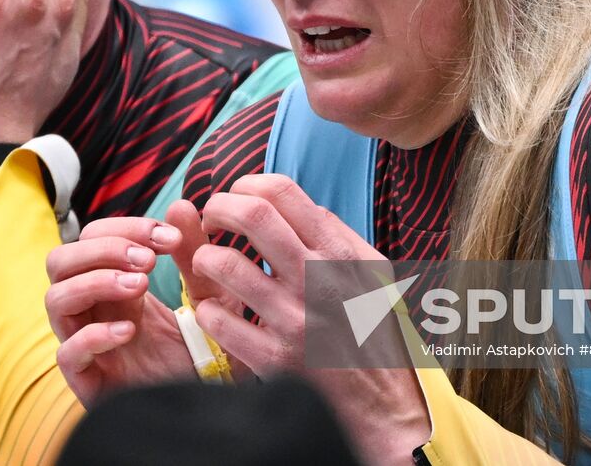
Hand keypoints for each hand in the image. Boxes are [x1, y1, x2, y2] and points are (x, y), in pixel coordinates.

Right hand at [44, 202, 224, 404]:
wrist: (211, 406)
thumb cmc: (205, 348)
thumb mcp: (210, 292)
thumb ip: (194, 251)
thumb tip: (182, 203)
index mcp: (113, 282)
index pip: (94, 236)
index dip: (127, 227)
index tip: (170, 237)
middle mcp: (91, 308)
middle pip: (60, 259)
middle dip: (102, 249)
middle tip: (147, 260)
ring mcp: (85, 342)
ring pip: (54, 298)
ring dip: (94, 282)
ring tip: (140, 287)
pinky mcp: (88, 381)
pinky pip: (67, 353)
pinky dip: (93, 335)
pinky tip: (130, 331)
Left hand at [194, 174, 431, 465]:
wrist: (385, 406)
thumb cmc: (371, 331)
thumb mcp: (369, 273)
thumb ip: (334, 235)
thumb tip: (296, 203)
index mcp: (338, 252)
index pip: (281, 191)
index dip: (245, 184)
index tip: (234, 197)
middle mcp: (317, 279)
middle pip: (251, 215)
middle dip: (218, 208)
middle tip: (211, 220)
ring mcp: (295, 319)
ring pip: (225, 264)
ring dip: (205, 257)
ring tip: (208, 263)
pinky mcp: (275, 358)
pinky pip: (219, 320)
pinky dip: (208, 310)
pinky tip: (216, 311)